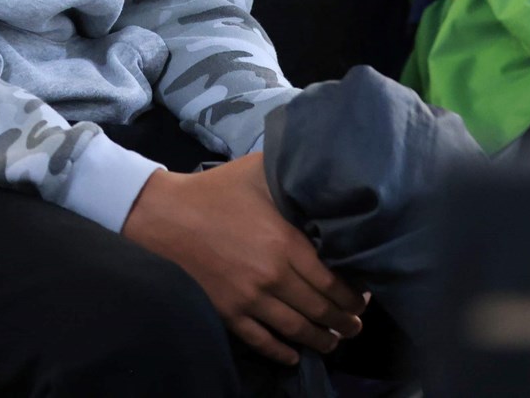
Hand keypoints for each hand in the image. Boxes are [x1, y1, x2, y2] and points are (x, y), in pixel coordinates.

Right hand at [121, 152, 365, 365]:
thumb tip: (325, 176)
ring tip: (333, 341)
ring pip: (295, 329)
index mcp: (286, 244)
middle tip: (356, 325)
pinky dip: (280, 352)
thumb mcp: (261, 174)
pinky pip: (260, 340)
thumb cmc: (216, 191)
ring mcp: (249, 299)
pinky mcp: (228, 312)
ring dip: (320, 340)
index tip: (363, 298)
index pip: (332, 282)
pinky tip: (293, 356)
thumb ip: (295, 180)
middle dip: (343, 321)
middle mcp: (273, 277)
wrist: (166, 216)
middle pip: (319, 309)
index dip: (352, 295)